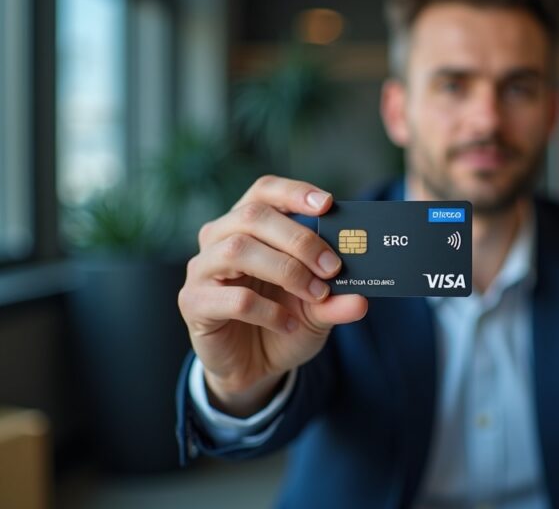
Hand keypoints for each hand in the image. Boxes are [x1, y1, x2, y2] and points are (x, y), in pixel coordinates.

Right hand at [178, 175, 367, 416]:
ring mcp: (202, 269)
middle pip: (254, 216)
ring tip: (315, 294)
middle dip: (300, 240)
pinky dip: (269, 311)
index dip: (294, 193)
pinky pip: (234, 298)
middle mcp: (219, 239)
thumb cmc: (282, 323)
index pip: (265, 191)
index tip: (328, 205)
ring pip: (238, 250)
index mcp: (248, 226)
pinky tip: (287, 323)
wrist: (254, 367)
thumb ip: (336, 300)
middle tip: (333, 267)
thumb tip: (362, 299)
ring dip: (286, 270)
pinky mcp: (194, 303)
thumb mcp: (317, 311)